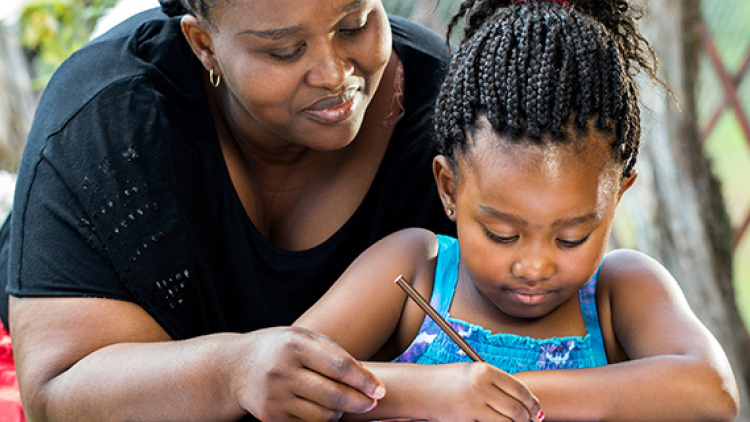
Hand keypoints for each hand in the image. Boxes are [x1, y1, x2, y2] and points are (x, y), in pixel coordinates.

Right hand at [230, 327, 385, 420]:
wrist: (235, 368)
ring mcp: (275, 396)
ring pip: (322, 415)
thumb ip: (334, 353)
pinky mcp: (271, 416)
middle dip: (359, 402)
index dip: (364, 380)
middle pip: (332, 394)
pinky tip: (327, 412)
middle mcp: (283, 371)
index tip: (380, 390)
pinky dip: (323, 421)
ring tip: (346, 404)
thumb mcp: (303, 338)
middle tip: (372, 403)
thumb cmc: (280, 349)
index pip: (339, 366)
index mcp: (295, 346)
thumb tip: (367, 378)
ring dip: (341, 413)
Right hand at [418, 362, 542, 421]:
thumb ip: (495, 383)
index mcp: (485, 370)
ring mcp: (474, 404)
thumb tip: (523, 400)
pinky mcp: (467, 419)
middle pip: (516, 408)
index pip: (519, 388)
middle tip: (530, 420)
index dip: (532, 401)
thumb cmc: (448, 381)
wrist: (421, 389)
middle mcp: (481, 386)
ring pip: (507, 421)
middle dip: (527, 417)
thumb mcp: (473, 373)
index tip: (537, 409)